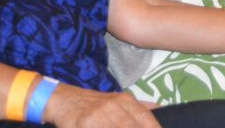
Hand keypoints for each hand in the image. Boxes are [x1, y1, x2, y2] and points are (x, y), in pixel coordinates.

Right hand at [43, 84, 159, 127]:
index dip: (154, 127)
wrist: (64, 99)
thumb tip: (160, 108)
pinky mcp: (84, 124)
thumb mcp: (118, 100)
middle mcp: (114, 106)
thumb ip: (139, 106)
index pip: (145, 117)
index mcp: (125, 101)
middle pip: (132, 126)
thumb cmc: (95, 103)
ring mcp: (99, 115)